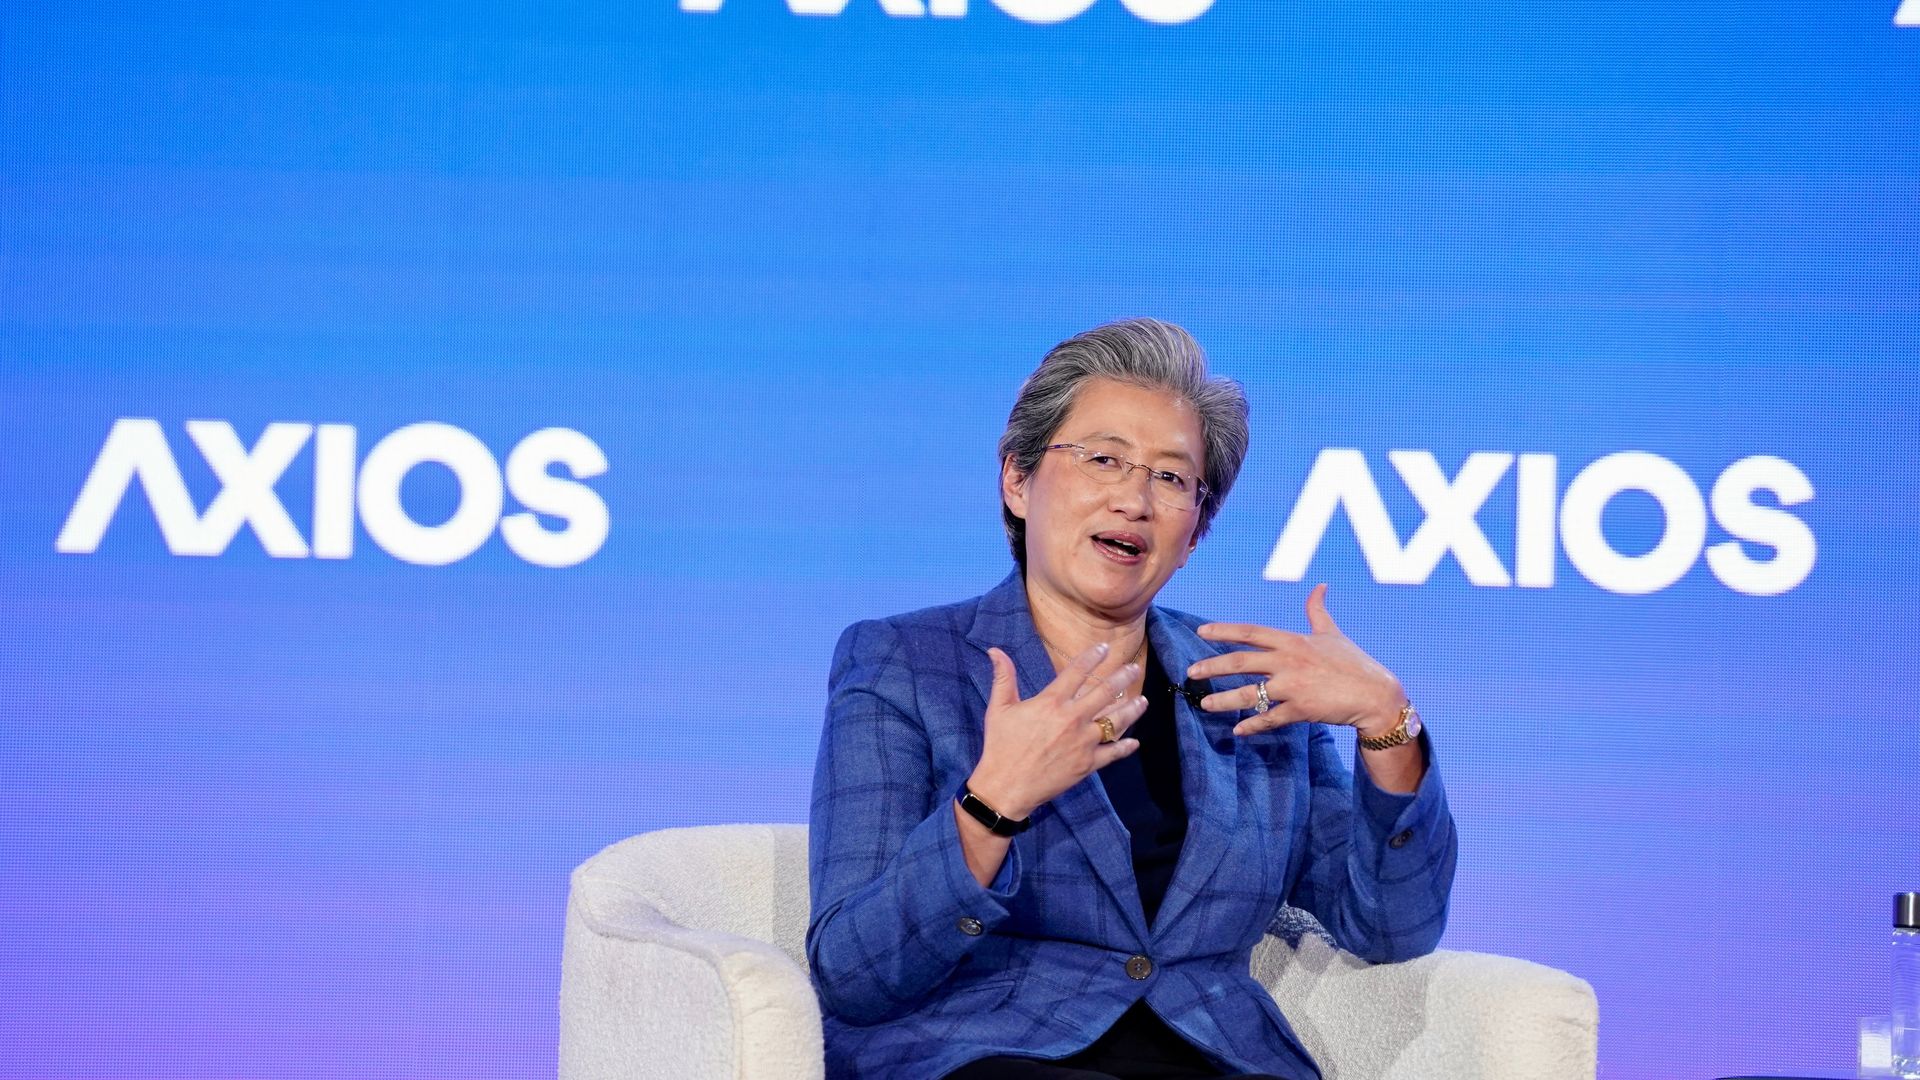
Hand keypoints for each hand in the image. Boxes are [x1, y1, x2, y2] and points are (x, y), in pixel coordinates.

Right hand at [967, 642, 1147, 819]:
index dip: (1093, 657)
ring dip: (1132, 710)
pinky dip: (1125, 748)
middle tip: (1134, 668)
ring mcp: (1083, 742)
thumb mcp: (999, 709)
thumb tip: (995, 650)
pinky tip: (1134, 742)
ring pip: (1115, 722)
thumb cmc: (1001, 746)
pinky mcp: (1088, 764)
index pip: (1077, 672)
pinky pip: (1112, 753)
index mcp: (1052, 702)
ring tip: (1143, 701)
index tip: (1105, 647)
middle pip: (1105, 693)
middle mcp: (1072, 718)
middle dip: (1122, 678)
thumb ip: (1003, 678)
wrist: (1007, 786)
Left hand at [1186, 583, 1407, 738]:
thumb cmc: (1354, 663)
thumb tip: (1320, 586)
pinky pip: (1269, 718)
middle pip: (1241, 662)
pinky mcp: (1300, 710)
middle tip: (1191, 672)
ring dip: (1224, 701)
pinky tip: (1239, 731)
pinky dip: (1253, 726)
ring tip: (1205, 705)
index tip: (1201, 632)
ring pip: (1249, 694)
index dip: (1224, 631)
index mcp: (1293, 641)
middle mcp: (1289, 661)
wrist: (1376, 695)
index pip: (1251, 632)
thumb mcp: (1333, 633)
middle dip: (1212, 666)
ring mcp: (1293, 686)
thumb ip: (1318, 610)